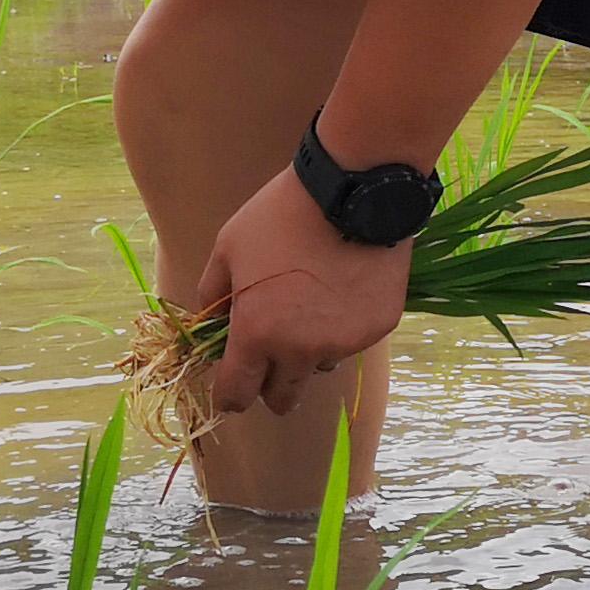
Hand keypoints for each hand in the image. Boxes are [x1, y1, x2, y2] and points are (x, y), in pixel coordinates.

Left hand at [196, 167, 411, 417]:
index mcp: (257, 333)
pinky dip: (342, 327)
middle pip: (281, 397)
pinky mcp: (376, 329)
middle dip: (270, 385)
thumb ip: (213, 293)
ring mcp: (343, 342)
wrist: (352, 191)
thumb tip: (212, 322)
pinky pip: (352, 341)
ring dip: (309, 352)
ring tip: (312, 306)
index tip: (231, 390)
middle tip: (271, 358)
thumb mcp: (229, 247)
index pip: (236, 394)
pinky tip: (342, 289)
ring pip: (319, 366)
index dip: (229, 396)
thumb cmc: (281, 216)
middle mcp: (300, 349)